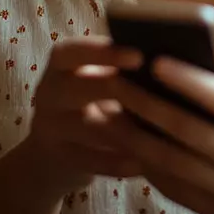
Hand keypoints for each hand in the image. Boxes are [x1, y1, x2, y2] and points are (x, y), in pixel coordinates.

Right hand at [19, 35, 146, 197]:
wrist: (52, 148)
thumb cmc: (90, 96)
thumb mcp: (93, 74)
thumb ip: (119, 64)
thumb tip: (164, 57)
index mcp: (60, 63)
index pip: (73, 51)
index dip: (102, 52)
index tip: (138, 56)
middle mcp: (49, 92)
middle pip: (76, 87)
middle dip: (114, 88)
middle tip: (150, 91)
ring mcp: (50, 128)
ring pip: (87, 128)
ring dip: (124, 131)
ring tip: (157, 131)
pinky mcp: (59, 159)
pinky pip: (90, 161)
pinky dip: (118, 163)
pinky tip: (144, 163)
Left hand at [109, 41, 213, 213]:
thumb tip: (213, 45)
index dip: (188, 79)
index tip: (155, 59)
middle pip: (188, 132)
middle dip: (146, 104)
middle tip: (117, 81)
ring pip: (172, 163)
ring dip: (135, 136)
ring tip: (109, 111)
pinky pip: (174, 188)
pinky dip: (147, 163)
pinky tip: (128, 142)